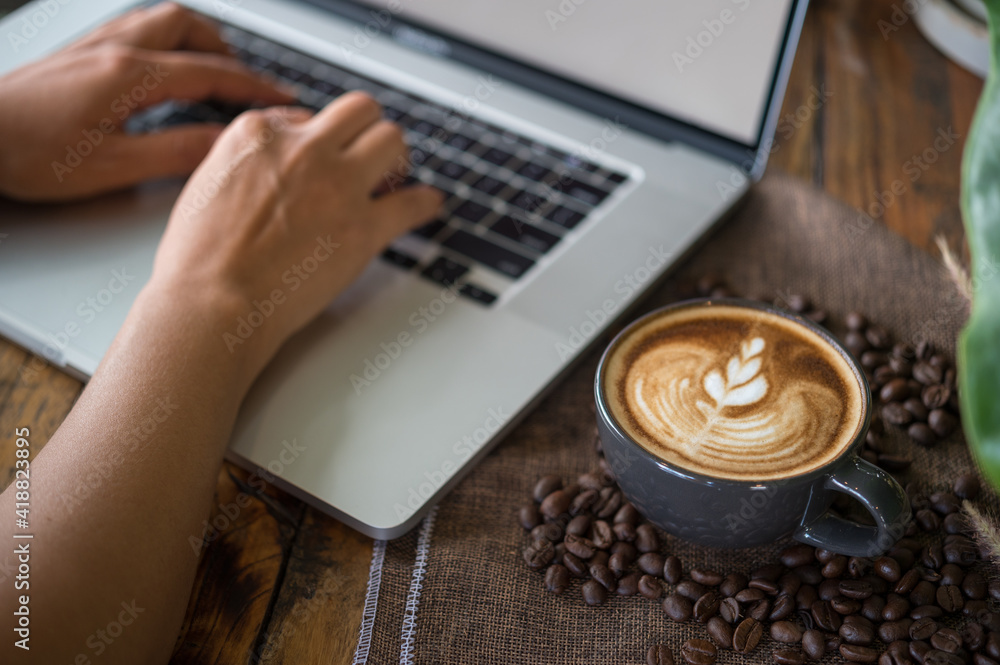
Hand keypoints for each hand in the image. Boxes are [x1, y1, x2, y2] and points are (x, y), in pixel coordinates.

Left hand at [0, 2, 293, 200]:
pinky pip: (134, 29)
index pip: (210, 73)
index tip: (284, 99)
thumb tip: (226, 144)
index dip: (253, 87)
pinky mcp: (77, 55)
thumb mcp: (113, 165)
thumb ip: (176, 151)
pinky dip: (164, 42)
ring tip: (213, 69)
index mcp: (129, 75)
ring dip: (195, 40)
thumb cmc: (27, 153)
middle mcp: (113, 49)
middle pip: (186, 27)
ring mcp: (93, 46)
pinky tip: (161, 66)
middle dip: (226, 51)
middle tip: (247, 81)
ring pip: (159, 21)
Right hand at [148, 92, 442, 384]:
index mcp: (259, 135)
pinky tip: (428, 204)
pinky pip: (413, 203)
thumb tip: (266, 162)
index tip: (321, 158)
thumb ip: (242, 163)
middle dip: (364, 131)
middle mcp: (304, 150)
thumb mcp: (206, 184)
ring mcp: (338, 186)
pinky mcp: (364, 227)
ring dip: (395, 158)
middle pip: (359, 111)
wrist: (214, 302)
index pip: (305, 116)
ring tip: (393, 176)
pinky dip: (424, 204)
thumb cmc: (199, 259)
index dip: (316, 140)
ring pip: (392, 140)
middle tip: (367, 154)